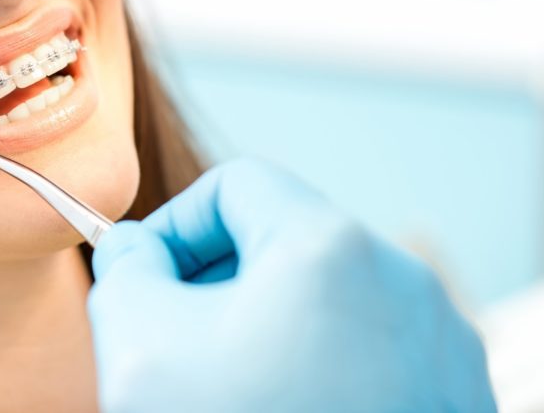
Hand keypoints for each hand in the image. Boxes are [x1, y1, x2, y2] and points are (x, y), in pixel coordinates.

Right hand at [88, 159, 495, 412]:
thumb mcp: (139, 345)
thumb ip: (125, 270)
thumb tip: (133, 249)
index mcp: (330, 248)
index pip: (237, 186)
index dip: (176, 224)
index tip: (146, 279)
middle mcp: (401, 284)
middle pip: (284, 239)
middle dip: (216, 279)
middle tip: (175, 340)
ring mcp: (438, 346)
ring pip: (327, 296)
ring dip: (262, 324)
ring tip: (227, 388)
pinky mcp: (450, 397)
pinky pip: (368, 347)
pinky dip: (315, 362)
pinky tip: (279, 409)